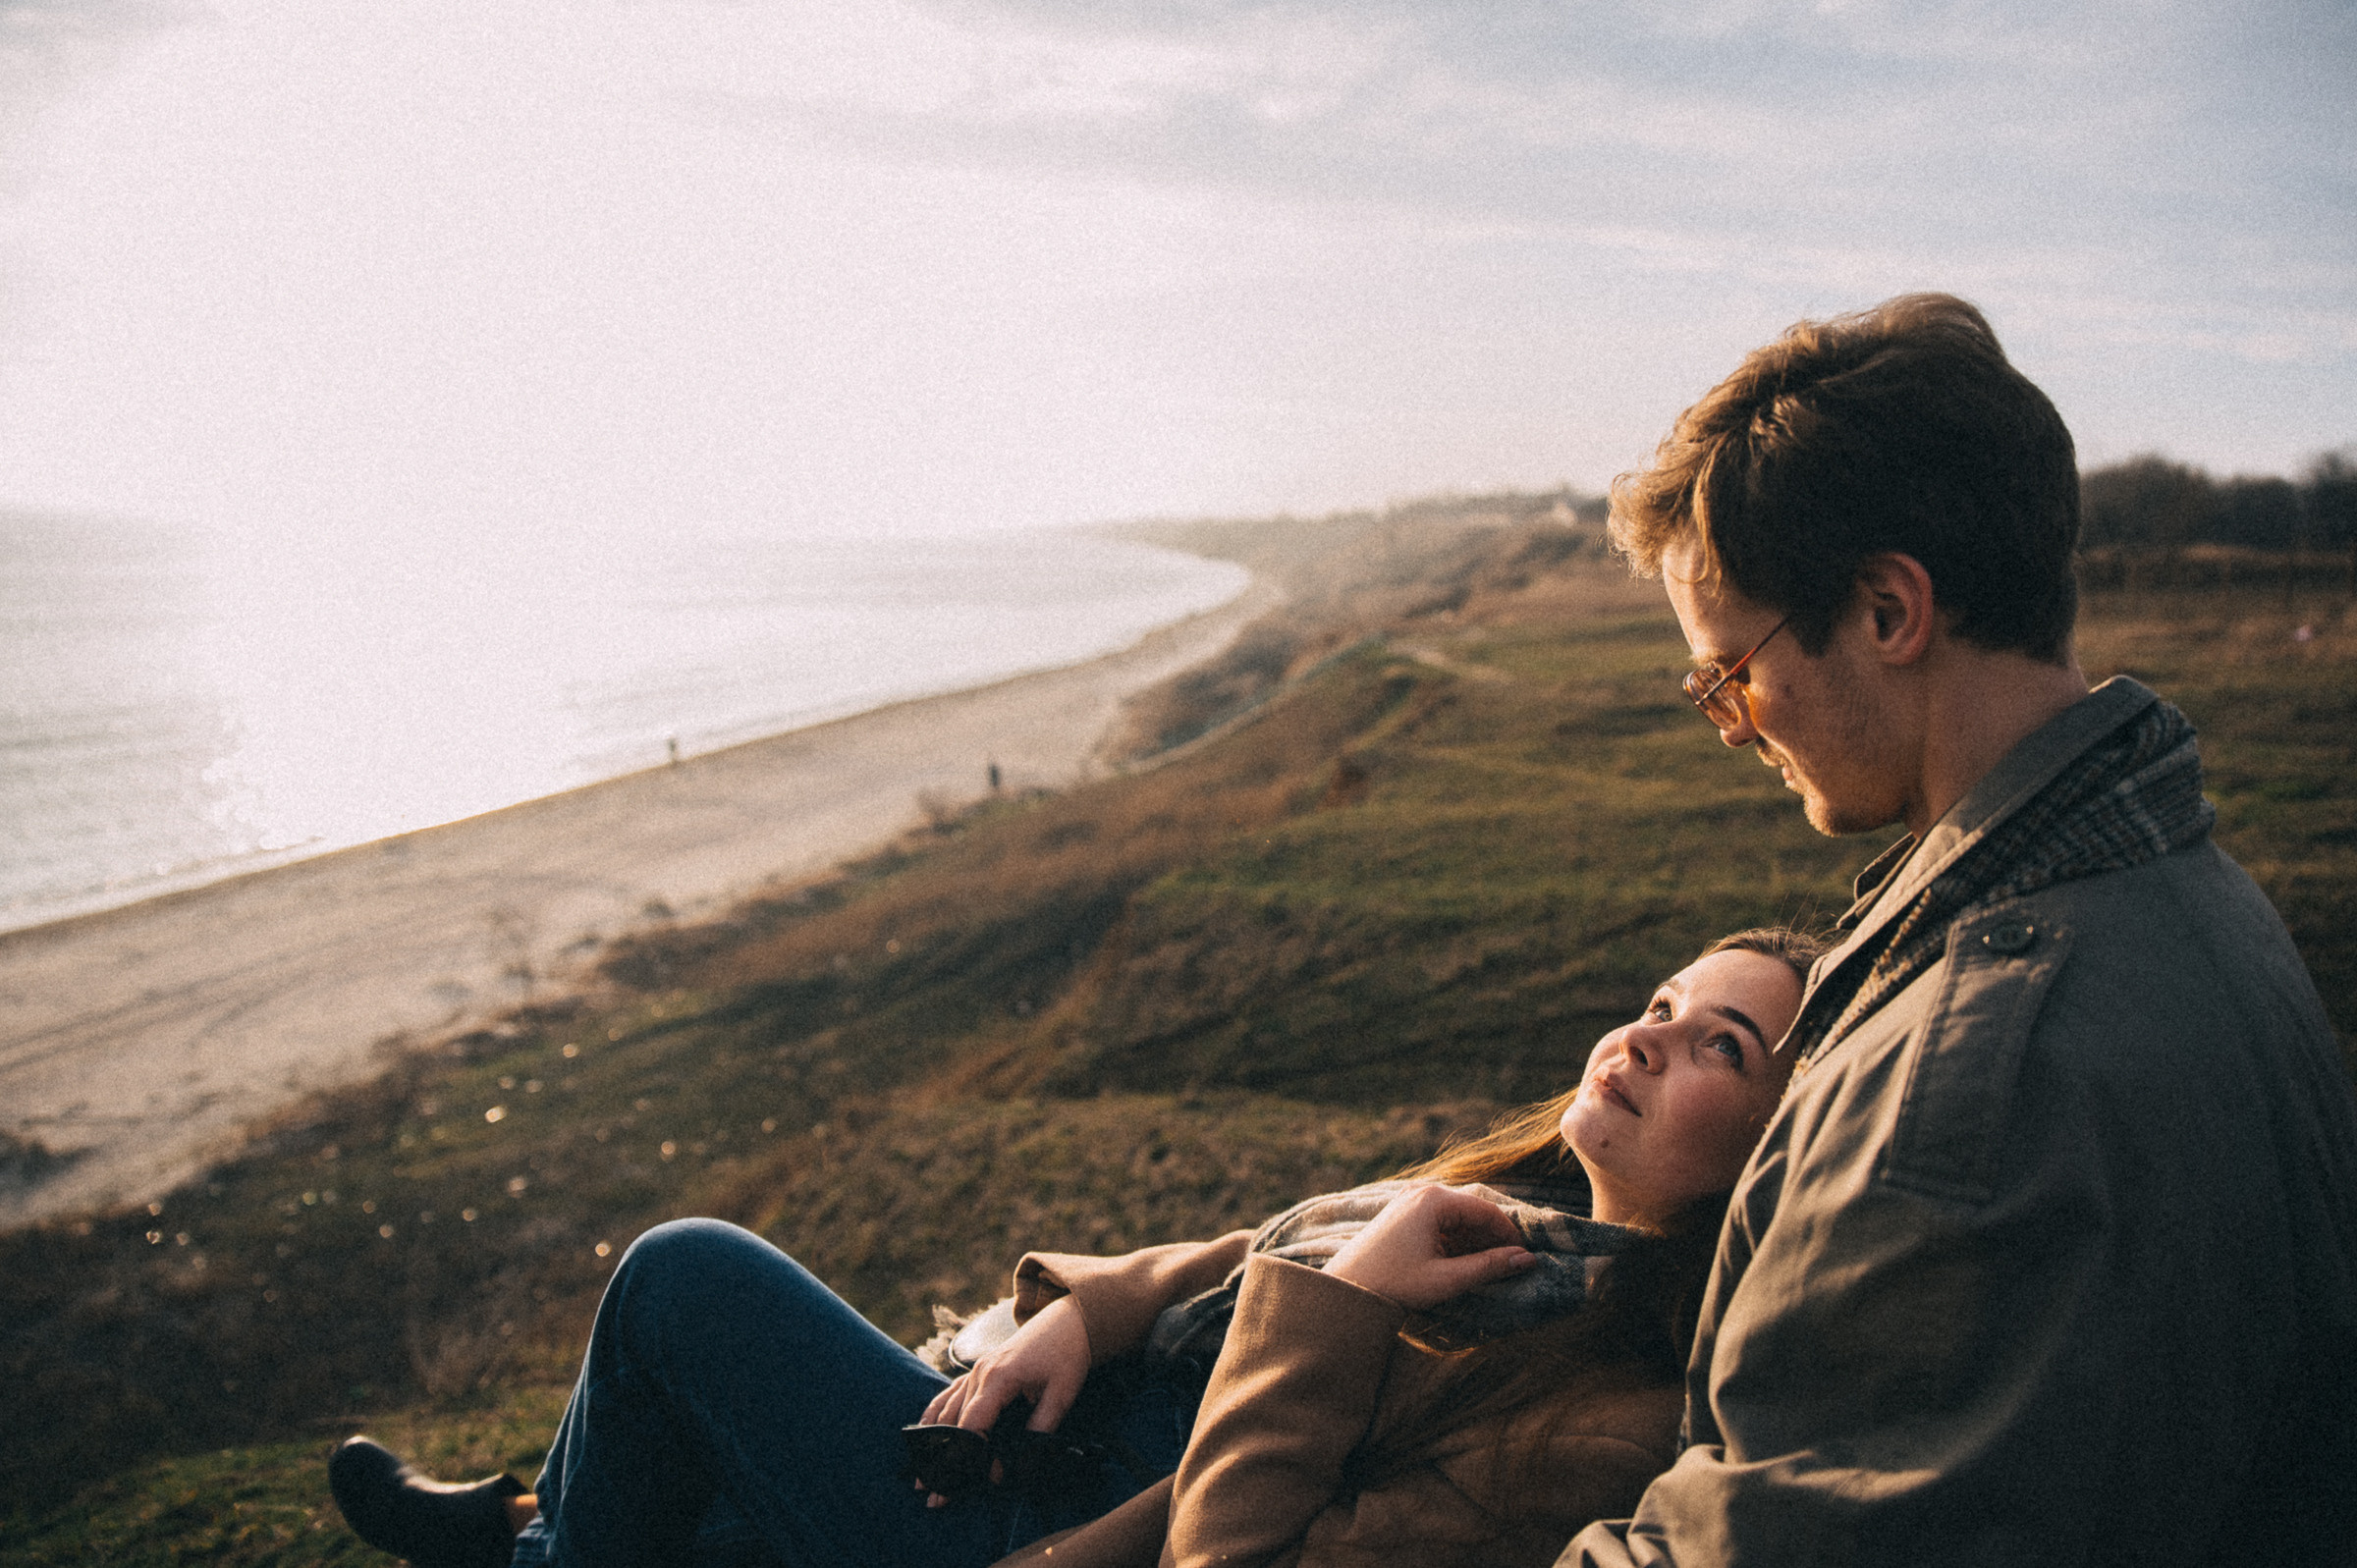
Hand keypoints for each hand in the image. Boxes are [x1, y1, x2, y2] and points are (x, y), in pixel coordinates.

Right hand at [914, 1295, 1091, 1505]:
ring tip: (923, 1478)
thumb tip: (1018, 1468)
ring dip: (933, 1444)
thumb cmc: (1065, 1357)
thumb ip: (1038, 1432)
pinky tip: (923, 1433)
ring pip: (945, 1411)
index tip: (967, 1484)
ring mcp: (975, 1371)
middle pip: (952, 1424)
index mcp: (999, 1378)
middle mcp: (979, 1374)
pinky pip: (948, 1394)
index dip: (969, 1457)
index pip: (972, 1425)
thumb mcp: (1061, 1395)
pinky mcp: (977, 1371)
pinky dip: (934, 1416)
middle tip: (934, 1496)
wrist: (1066, 1322)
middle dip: (943, 1461)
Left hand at [1325, 1184, 1535, 1309]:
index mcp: (1433, 1200)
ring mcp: (1410, 1201)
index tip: (1525, 1258)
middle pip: (1472, 1211)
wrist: (1345, 1289)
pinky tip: (1460, 1264)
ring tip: (1485, 1269)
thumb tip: (1528, 1259)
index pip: (1486, 1210)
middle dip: (1492, 1238)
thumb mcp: (1447, 1278)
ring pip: (1457, 1218)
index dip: (1509, 1234)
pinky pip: (1440, 1222)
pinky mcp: (1403, 1215)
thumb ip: (1489, 1267)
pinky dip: (1455, 1241)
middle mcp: (1422, 1192)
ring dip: (1474, 1241)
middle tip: (1508, 1266)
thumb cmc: (1394, 1283)